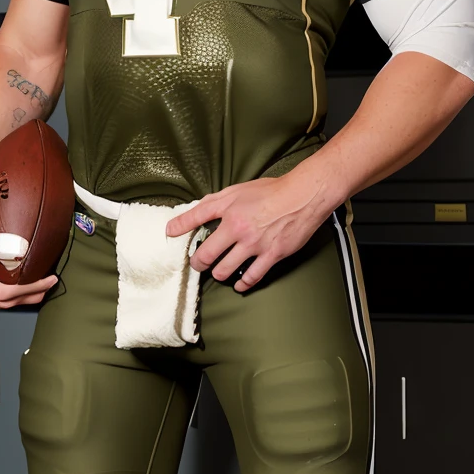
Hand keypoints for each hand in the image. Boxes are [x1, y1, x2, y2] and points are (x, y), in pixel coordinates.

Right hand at [0, 203, 56, 309]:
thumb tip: (19, 249)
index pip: (7, 294)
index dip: (30, 289)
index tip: (47, 281)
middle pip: (5, 302)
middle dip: (29, 296)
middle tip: (48, 287)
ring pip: (0, 302)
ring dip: (20, 298)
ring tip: (38, 290)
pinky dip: (10, 294)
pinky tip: (21, 289)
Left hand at [166, 172, 330, 291]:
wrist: (303, 196)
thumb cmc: (271, 191)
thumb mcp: (237, 190)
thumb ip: (213, 203)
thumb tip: (192, 212)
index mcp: (230, 213)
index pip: (195, 221)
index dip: (179, 230)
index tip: (170, 234)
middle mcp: (240, 231)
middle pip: (207, 256)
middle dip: (198, 262)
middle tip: (199, 263)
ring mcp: (256, 246)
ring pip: (226, 271)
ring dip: (219, 273)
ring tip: (219, 271)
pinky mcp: (273, 255)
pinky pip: (252, 277)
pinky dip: (243, 283)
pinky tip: (239, 283)